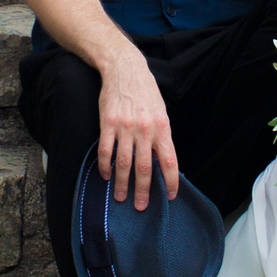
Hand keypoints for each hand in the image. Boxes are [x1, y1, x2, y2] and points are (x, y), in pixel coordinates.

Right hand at [96, 50, 178, 208]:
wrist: (125, 70)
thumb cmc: (146, 92)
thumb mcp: (161, 112)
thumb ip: (161, 136)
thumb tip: (160, 161)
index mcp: (162, 128)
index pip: (169, 161)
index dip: (171, 181)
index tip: (170, 196)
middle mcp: (145, 130)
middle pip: (144, 168)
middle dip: (143, 190)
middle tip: (141, 206)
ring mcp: (125, 127)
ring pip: (123, 163)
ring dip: (122, 183)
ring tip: (121, 197)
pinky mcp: (108, 123)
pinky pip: (106, 150)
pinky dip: (105, 166)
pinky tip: (105, 176)